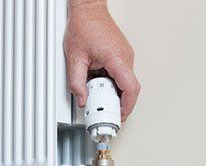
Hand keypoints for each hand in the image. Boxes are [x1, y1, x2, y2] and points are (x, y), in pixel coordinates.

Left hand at [64, 1, 139, 120]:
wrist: (88, 10)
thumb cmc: (84, 26)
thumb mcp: (74, 58)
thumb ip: (76, 82)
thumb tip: (81, 98)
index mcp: (117, 58)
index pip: (130, 88)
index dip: (127, 106)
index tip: (119, 115)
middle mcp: (125, 57)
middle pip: (128, 88)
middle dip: (117, 103)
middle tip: (103, 110)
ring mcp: (125, 56)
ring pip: (124, 82)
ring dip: (112, 92)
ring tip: (96, 94)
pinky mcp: (121, 56)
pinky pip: (119, 75)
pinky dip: (110, 83)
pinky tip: (97, 82)